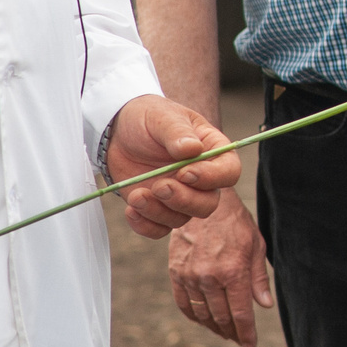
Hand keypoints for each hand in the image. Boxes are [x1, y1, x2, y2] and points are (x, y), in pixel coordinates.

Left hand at [106, 95, 239, 238]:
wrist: (118, 132)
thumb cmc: (148, 118)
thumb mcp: (162, 117)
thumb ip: (177, 132)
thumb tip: (192, 150)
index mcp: (212, 151)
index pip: (229, 172)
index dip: (212, 177)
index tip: (185, 172)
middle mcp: (200, 178)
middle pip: (208, 203)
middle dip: (184, 200)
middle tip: (159, 186)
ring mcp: (179, 195)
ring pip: (182, 218)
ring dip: (159, 212)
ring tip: (136, 195)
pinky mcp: (157, 208)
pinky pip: (159, 229)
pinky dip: (145, 225)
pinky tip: (130, 209)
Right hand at [169, 193, 273, 346]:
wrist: (201, 202)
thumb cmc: (234, 222)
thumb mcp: (255, 244)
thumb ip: (258, 277)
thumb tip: (265, 305)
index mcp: (234, 271)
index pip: (241, 312)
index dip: (246, 333)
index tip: (250, 345)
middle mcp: (210, 277)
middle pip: (222, 317)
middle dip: (232, 332)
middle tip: (238, 339)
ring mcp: (190, 276)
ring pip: (202, 314)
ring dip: (214, 327)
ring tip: (224, 332)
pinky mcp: (176, 273)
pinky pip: (184, 303)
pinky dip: (194, 316)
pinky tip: (203, 320)